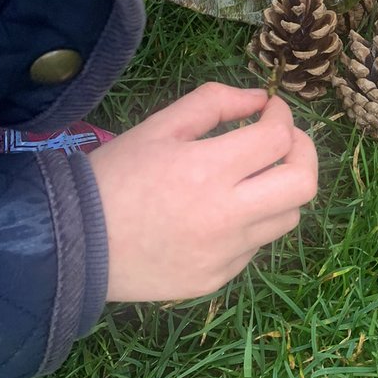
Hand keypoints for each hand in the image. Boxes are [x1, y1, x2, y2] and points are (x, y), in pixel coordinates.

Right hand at [89, 84, 316, 300]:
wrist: (73, 244)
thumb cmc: (115, 175)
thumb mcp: (160, 126)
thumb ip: (214, 102)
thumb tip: (259, 98)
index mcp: (209, 171)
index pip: (279, 138)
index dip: (283, 115)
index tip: (271, 108)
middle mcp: (226, 217)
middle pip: (303, 185)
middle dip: (304, 153)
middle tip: (285, 140)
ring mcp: (224, 254)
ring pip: (287, 218)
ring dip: (281, 189)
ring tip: (255, 174)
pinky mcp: (216, 279)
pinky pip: (255, 246)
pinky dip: (252, 222)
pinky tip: (223, 211)